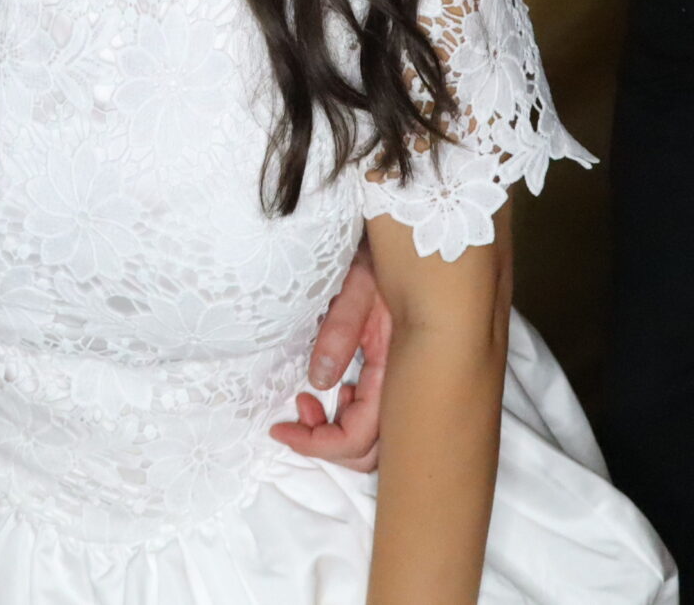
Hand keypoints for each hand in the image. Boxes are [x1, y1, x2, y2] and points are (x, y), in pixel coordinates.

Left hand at [268, 239, 388, 470]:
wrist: (412, 241)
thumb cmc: (384, 258)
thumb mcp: (357, 286)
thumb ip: (340, 331)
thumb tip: (318, 382)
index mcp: (395, 371)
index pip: (358, 438)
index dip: (317, 444)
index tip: (281, 429)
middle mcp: (402, 385)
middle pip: (369, 452)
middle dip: (327, 443)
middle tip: (297, 413)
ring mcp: (399, 382)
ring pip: (373, 439)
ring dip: (337, 432)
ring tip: (310, 400)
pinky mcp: (392, 374)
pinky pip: (375, 415)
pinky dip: (349, 415)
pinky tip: (338, 388)